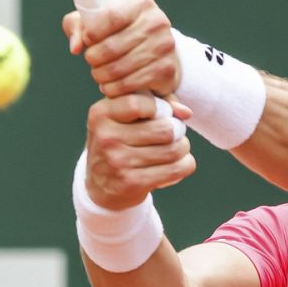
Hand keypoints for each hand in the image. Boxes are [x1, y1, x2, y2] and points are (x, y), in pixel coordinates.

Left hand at [62, 0, 181, 96]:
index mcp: (140, 3)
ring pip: (119, 68)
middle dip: (93, 58)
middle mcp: (157, 22)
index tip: (87, 40)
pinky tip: (110, 85)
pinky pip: (130, 84)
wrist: (155, 50)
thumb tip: (75, 46)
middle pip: (112, 46)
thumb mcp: (97, 20)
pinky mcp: (166, 69)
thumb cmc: (119, 31)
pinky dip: (113, 89)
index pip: (112, 17)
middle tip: (91, 60)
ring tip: (98, 73)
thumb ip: (77, 25)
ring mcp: (164, 46)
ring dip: (101, 75)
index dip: (93, 32)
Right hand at [83, 93, 195, 209]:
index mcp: (101, 114)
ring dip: (183, 148)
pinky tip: (177, 163)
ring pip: (174, 150)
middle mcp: (106, 137)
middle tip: (174, 133)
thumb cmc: (120, 140)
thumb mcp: (126, 115)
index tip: (162, 114)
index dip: (160, 107)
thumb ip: (157, 102)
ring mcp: (118, 161)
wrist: (101, 184)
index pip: (138, 103)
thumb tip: (186, 112)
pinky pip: (176, 169)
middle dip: (178, 130)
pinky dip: (185, 165)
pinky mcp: (132, 182)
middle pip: (165, 129)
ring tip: (176, 148)